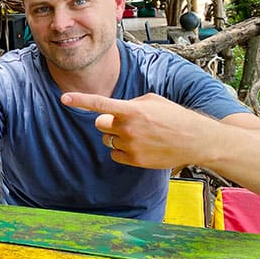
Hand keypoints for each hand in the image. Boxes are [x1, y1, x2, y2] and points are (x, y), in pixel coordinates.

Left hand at [61, 92, 212, 168]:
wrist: (196, 139)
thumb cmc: (174, 116)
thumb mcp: (151, 100)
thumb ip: (129, 103)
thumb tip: (115, 111)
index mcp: (131, 110)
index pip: (99, 104)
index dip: (79, 100)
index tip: (63, 98)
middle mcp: (128, 128)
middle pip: (100, 124)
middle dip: (107, 122)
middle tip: (125, 122)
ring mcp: (131, 146)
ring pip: (107, 140)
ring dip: (117, 136)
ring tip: (139, 134)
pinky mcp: (134, 160)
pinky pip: (114, 154)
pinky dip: (122, 150)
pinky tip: (139, 146)